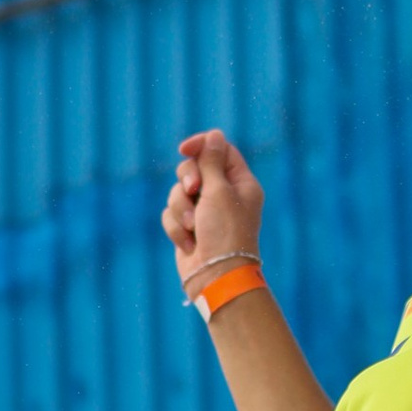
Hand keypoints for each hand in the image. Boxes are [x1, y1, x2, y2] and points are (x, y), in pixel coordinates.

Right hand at [163, 128, 264, 292]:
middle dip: (188, 180)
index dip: (201, 146)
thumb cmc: (224, 233)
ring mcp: (204, 212)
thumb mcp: (219, 191)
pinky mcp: (188, 228)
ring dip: (181, 209)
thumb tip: (214, 134)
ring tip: (193, 227)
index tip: (184, 149)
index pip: (220, 150)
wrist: (216, 276)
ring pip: (178, 192)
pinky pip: (170, 214)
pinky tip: (189, 243)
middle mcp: (223, 195)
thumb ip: (212, 162)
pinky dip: (176, 227)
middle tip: (193, 191)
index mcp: (240, 183)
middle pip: (194, 168)